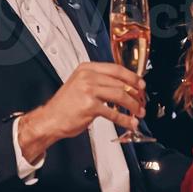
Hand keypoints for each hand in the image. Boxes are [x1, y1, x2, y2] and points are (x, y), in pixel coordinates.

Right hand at [21, 62, 145, 163]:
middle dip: (135, 93)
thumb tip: (123, 86)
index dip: (132, 77)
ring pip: (120, 95)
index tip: (141, 84)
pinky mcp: (90, 106)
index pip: (116, 68)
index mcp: (86, 68)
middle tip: (142, 101)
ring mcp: (88, 91)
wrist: (50, 119)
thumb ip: (99, 81)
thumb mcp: (80, 84)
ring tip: (139, 112)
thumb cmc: (65, 105)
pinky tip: (130, 123)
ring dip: (133, 105)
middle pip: (120, 82)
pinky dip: (125, 119)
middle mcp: (87, 77)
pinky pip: (113, 112)